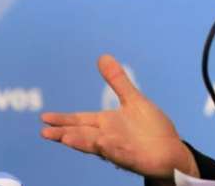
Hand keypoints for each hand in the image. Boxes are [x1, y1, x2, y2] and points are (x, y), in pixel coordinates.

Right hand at [40, 54, 199, 181]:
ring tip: (66, 138)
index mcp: (107, 123)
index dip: (63, 119)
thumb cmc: (150, 128)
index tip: (43, 118)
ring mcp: (119, 149)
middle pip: (82, 135)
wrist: (170, 150)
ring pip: (97, 145)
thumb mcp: (133, 100)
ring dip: (82, 142)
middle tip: (44, 132)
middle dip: (64, 133)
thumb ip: (118, 81)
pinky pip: (120, 154)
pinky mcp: (133, 158)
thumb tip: (103, 57)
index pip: (80, 121)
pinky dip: (111, 150)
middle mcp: (108, 137)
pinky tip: (103, 144)